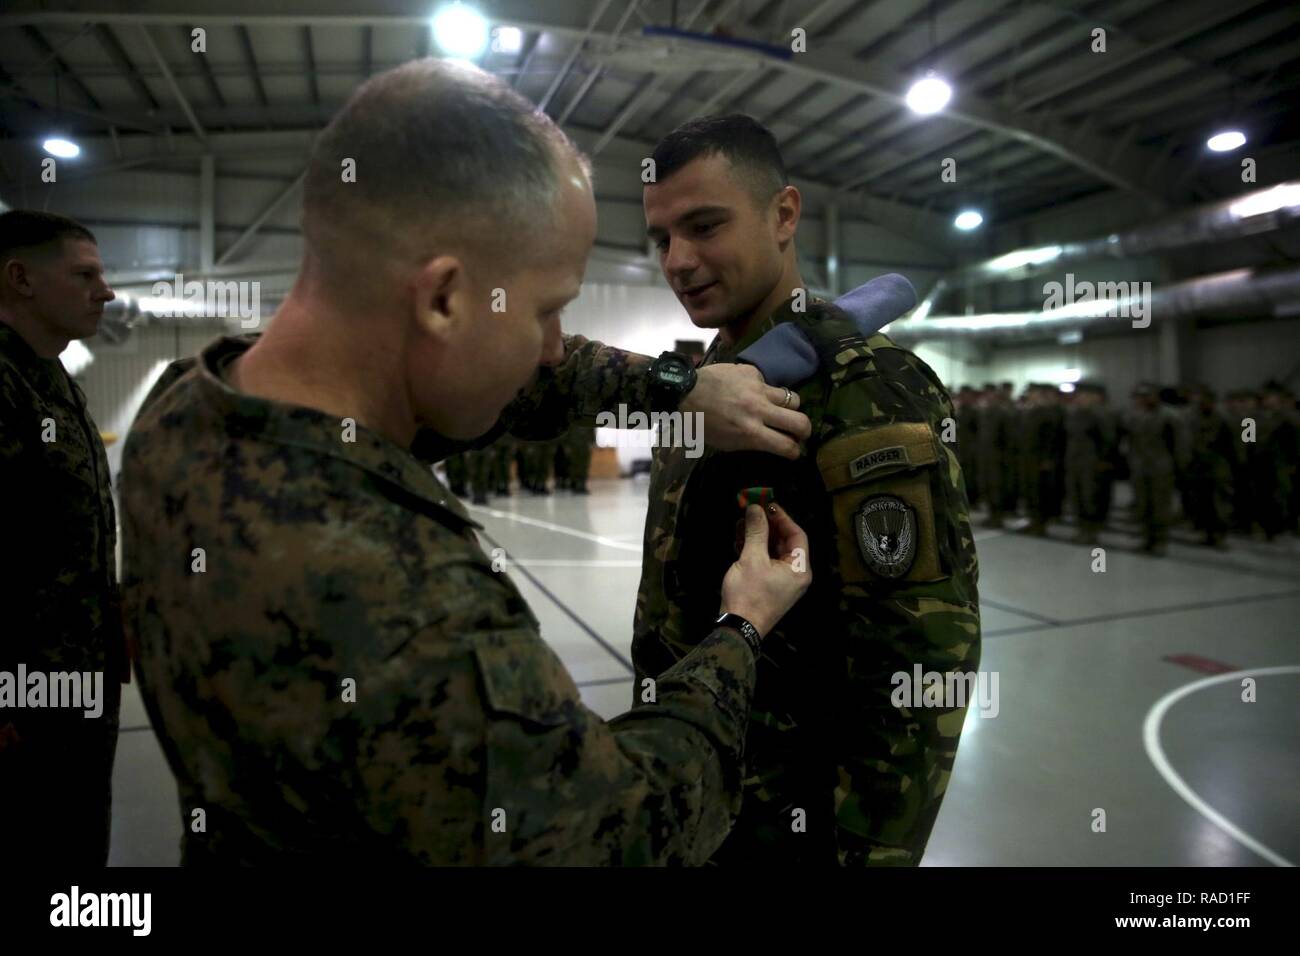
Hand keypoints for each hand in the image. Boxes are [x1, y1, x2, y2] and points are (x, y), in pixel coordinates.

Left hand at [680, 363, 811, 458]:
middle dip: (805, 431)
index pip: (787, 446)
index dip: (795, 452)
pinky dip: (764, 390)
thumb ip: (751, 443)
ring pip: (792, 398)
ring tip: (781, 409)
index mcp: (750, 433)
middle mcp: (759, 410)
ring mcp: (758, 389)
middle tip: (800, 432)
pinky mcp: (752, 372)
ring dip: (790, 407)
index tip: (793, 451)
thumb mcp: (725, 443)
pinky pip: (768, 383)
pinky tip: (750, 391)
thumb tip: (772, 443)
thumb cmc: (701, 424)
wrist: (684, 392)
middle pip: (801, 422)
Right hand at [720, 503, 811, 637]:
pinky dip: (754, 550)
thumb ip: (756, 531)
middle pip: (785, 542)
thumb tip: (755, 508)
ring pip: (773, 551)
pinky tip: (739, 541)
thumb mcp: (752, 559)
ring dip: (758, 537)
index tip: (766, 504)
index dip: (782, 518)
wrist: (738, 628)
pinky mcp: (769, 586)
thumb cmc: (749, 593)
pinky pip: (766, 562)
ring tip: (741, 525)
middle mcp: (795, 575)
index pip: (797, 535)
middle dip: (767, 526)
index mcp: (799, 568)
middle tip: (751, 512)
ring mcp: (782, 582)